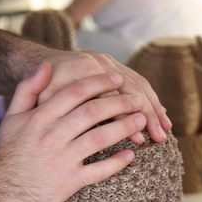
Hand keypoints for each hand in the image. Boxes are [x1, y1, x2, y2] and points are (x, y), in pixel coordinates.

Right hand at [0, 62, 146, 201]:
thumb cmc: (8, 151)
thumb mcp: (11, 117)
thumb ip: (28, 90)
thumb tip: (46, 66)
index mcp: (40, 117)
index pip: (75, 92)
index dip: (99, 83)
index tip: (117, 78)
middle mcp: (52, 136)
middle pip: (92, 112)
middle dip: (119, 103)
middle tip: (138, 99)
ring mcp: (62, 159)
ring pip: (100, 138)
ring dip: (124, 127)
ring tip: (141, 121)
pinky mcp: (69, 182)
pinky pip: (99, 171)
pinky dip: (117, 163)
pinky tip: (131, 155)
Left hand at [40, 51, 171, 143]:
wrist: (36, 63)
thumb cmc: (41, 92)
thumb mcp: (45, 103)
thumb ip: (71, 116)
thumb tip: (97, 130)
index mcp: (86, 70)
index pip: (115, 97)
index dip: (128, 119)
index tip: (139, 139)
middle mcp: (101, 62)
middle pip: (133, 89)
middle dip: (150, 115)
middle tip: (160, 137)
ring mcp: (109, 62)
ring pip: (140, 83)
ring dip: (155, 107)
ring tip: (166, 128)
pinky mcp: (114, 65)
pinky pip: (138, 80)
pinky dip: (151, 98)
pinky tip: (160, 114)